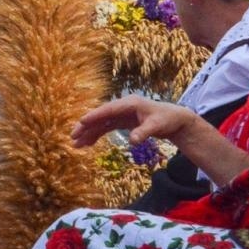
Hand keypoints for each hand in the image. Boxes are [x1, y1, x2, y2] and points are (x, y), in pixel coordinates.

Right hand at [71, 96, 198, 148]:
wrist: (175, 120)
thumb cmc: (167, 120)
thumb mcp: (157, 126)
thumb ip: (143, 133)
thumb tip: (132, 142)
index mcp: (129, 104)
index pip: (108, 110)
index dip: (94, 116)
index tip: (81, 122)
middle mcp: (122, 107)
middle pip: (100, 116)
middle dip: (86, 126)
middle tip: (73, 137)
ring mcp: (121, 114)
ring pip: (101, 123)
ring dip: (89, 133)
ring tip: (77, 144)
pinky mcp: (122, 121)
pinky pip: (106, 127)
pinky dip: (97, 134)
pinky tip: (88, 143)